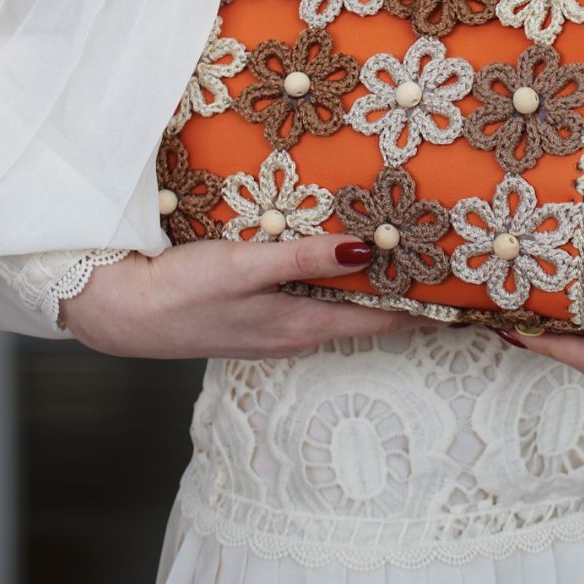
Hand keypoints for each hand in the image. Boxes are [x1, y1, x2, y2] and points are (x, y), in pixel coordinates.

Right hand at [58, 235, 415, 358]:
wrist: (121, 314)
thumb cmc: (181, 292)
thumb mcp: (245, 267)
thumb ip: (303, 258)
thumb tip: (366, 250)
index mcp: (301, 326)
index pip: (381, 319)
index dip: (423, 308)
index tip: (462, 296)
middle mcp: (295, 334)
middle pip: (365, 314)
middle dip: (404, 293)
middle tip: (442, 265)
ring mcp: (274, 328)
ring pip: (338, 306)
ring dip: (369, 286)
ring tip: (405, 258)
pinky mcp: (254, 316)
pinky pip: (310, 299)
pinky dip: (334, 282)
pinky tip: (335, 261)